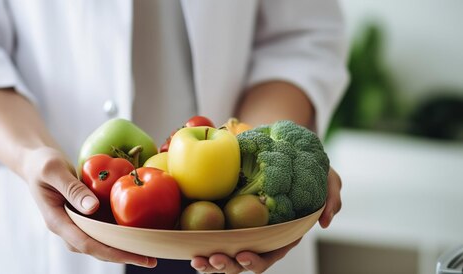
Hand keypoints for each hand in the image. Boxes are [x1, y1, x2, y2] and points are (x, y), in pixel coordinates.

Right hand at [20, 147, 157, 267]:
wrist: (35, 162)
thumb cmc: (41, 163)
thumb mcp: (53, 170)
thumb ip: (72, 189)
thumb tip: (93, 208)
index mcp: (57, 222)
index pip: (87, 244)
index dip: (113, 253)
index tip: (135, 255)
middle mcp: (68, 228)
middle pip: (98, 249)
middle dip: (124, 255)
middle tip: (151, 259)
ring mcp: (76, 224)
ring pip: (102, 241)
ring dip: (124, 246)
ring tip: (150, 249)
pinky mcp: (84, 216)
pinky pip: (103, 228)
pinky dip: (120, 230)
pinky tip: (139, 229)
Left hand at [190, 167, 341, 272]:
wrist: (280, 148)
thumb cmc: (307, 167)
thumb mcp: (326, 178)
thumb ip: (331, 197)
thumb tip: (324, 221)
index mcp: (281, 236)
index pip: (268, 256)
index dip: (256, 262)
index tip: (243, 256)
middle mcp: (259, 237)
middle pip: (241, 261)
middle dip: (226, 266)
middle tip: (211, 259)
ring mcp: (240, 229)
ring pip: (223, 254)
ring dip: (209, 262)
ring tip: (196, 260)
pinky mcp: (223, 218)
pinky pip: (209, 235)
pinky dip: (197, 243)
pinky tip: (187, 245)